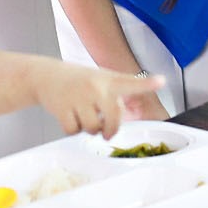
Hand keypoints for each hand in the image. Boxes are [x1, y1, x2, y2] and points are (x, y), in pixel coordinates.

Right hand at [35, 61, 164, 137]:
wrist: (45, 75)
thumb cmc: (78, 80)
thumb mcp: (100, 78)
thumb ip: (116, 93)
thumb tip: (126, 117)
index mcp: (109, 80)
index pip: (132, 82)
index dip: (148, 83)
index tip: (162, 81)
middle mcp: (96, 88)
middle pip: (113, 119)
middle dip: (110, 130)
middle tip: (107, 132)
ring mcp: (79, 97)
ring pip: (92, 129)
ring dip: (88, 129)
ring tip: (83, 117)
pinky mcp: (62, 107)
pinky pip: (73, 131)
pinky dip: (72, 130)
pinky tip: (70, 117)